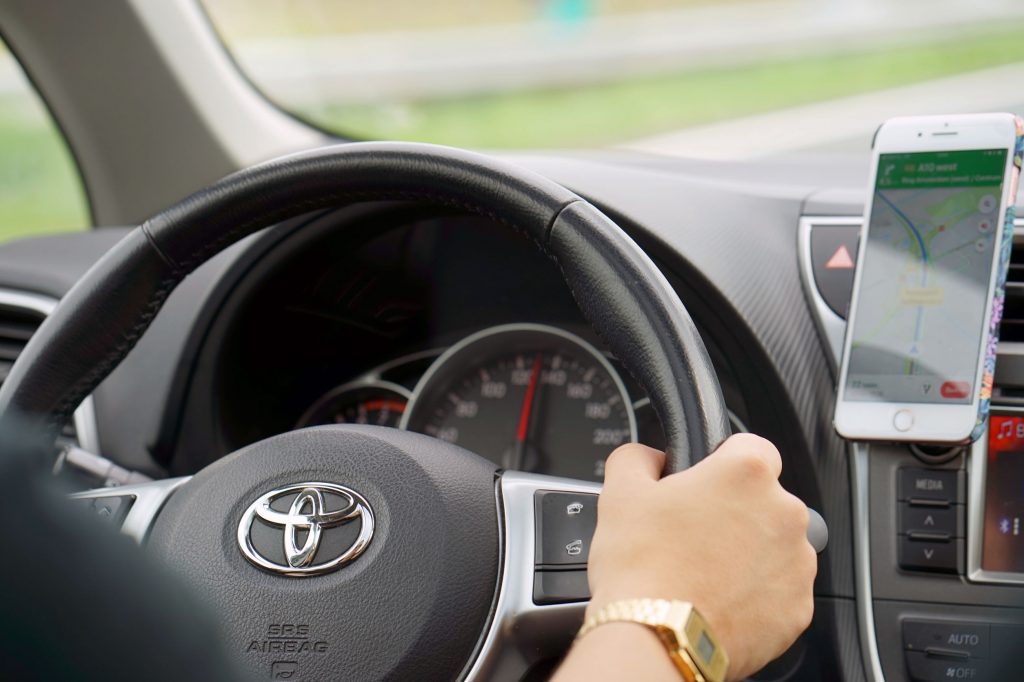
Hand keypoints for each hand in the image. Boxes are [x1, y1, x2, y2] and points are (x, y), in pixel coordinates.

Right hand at [586, 436, 816, 680]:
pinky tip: (718, 599)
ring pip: (776, 545)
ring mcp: (797, 564)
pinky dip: (756, 593)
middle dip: (735, 511)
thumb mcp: (620, 491)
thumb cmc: (642, 566)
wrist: (657, 638)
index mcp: (746, 473)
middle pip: (764, 499)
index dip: (722, 461)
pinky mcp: (798, 609)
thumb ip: (638, 457)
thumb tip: (648, 458)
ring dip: (748, 552)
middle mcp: (785, 513)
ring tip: (703, 572)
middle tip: (693, 533)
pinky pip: (779, 590)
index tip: (705, 481)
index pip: (751, 446)